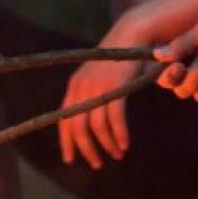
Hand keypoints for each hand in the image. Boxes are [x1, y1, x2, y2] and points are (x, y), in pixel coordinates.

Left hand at [57, 15, 162, 168]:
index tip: (70, 160)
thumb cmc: (120, 58)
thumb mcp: (99, 77)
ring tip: (116, 155)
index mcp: (74, 87)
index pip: (63, 121)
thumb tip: (91, 121)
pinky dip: (118, 135)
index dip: (66, 142)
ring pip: (96, 126)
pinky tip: (124, 145)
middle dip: (87, 150)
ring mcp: (97, 88)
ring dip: (106, 145)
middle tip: (97, 164)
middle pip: (78, 128)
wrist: (133, 34)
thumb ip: (92, 96)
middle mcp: (81, 88)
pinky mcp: (115, 87)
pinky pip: (114, 118)